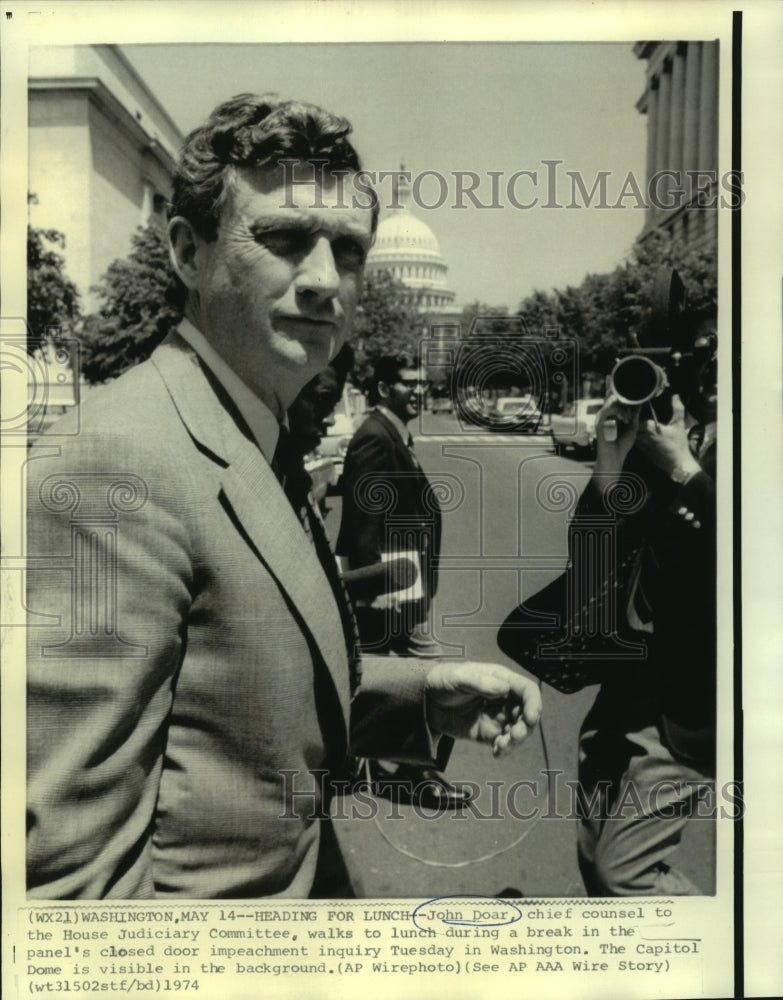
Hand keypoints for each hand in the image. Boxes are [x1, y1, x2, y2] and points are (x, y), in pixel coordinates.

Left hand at [424, 661, 541, 755]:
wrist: (425, 699)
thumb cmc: (443, 680)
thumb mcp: (459, 677)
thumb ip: (479, 682)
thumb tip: (503, 688)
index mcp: (501, 680)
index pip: (526, 690)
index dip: (534, 703)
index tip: (531, 717)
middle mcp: (504, 699)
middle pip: (526, 713)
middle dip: (526, 726)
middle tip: (515, 735)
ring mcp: (497, 717)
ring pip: (517, 730)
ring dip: (516, 740)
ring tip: (503, 746)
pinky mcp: (487, 733)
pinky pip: (502, 743)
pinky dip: (504, 750)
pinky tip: (498, 753)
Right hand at [592, 396, 640, 493]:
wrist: (614, 457)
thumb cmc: (622, 445)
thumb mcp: (632, 427)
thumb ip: (635, 415)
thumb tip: (640, 405)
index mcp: (613, 415)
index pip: (619, 401)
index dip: (628, 401)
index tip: (636, 406)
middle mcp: (607, 415)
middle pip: (615, 398)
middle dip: (626, 404)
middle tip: (630, 416)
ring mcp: (602, 417)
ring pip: (612, 401)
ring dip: (623, 408)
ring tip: (626, 419)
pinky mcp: (599, 420)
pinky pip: (608, 408)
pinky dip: (618, 411)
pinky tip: (622, 419)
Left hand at [635, 394, 700, 481]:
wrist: (678, 464)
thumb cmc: (679, 444)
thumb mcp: (679, 424)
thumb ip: (677, 409)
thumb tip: (676, 396)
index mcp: (650, 429)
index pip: (636, 418)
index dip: (635, 413)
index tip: (636, 408)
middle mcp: (643, 437)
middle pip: (632, 427)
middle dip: (632, 421)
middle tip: (633, 415)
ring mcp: (642, 446)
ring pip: (633, 435)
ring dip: (634, 430)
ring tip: (635, 423)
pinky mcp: (643, 453)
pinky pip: (636, 443)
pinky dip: (637, 438)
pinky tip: (642, 435)